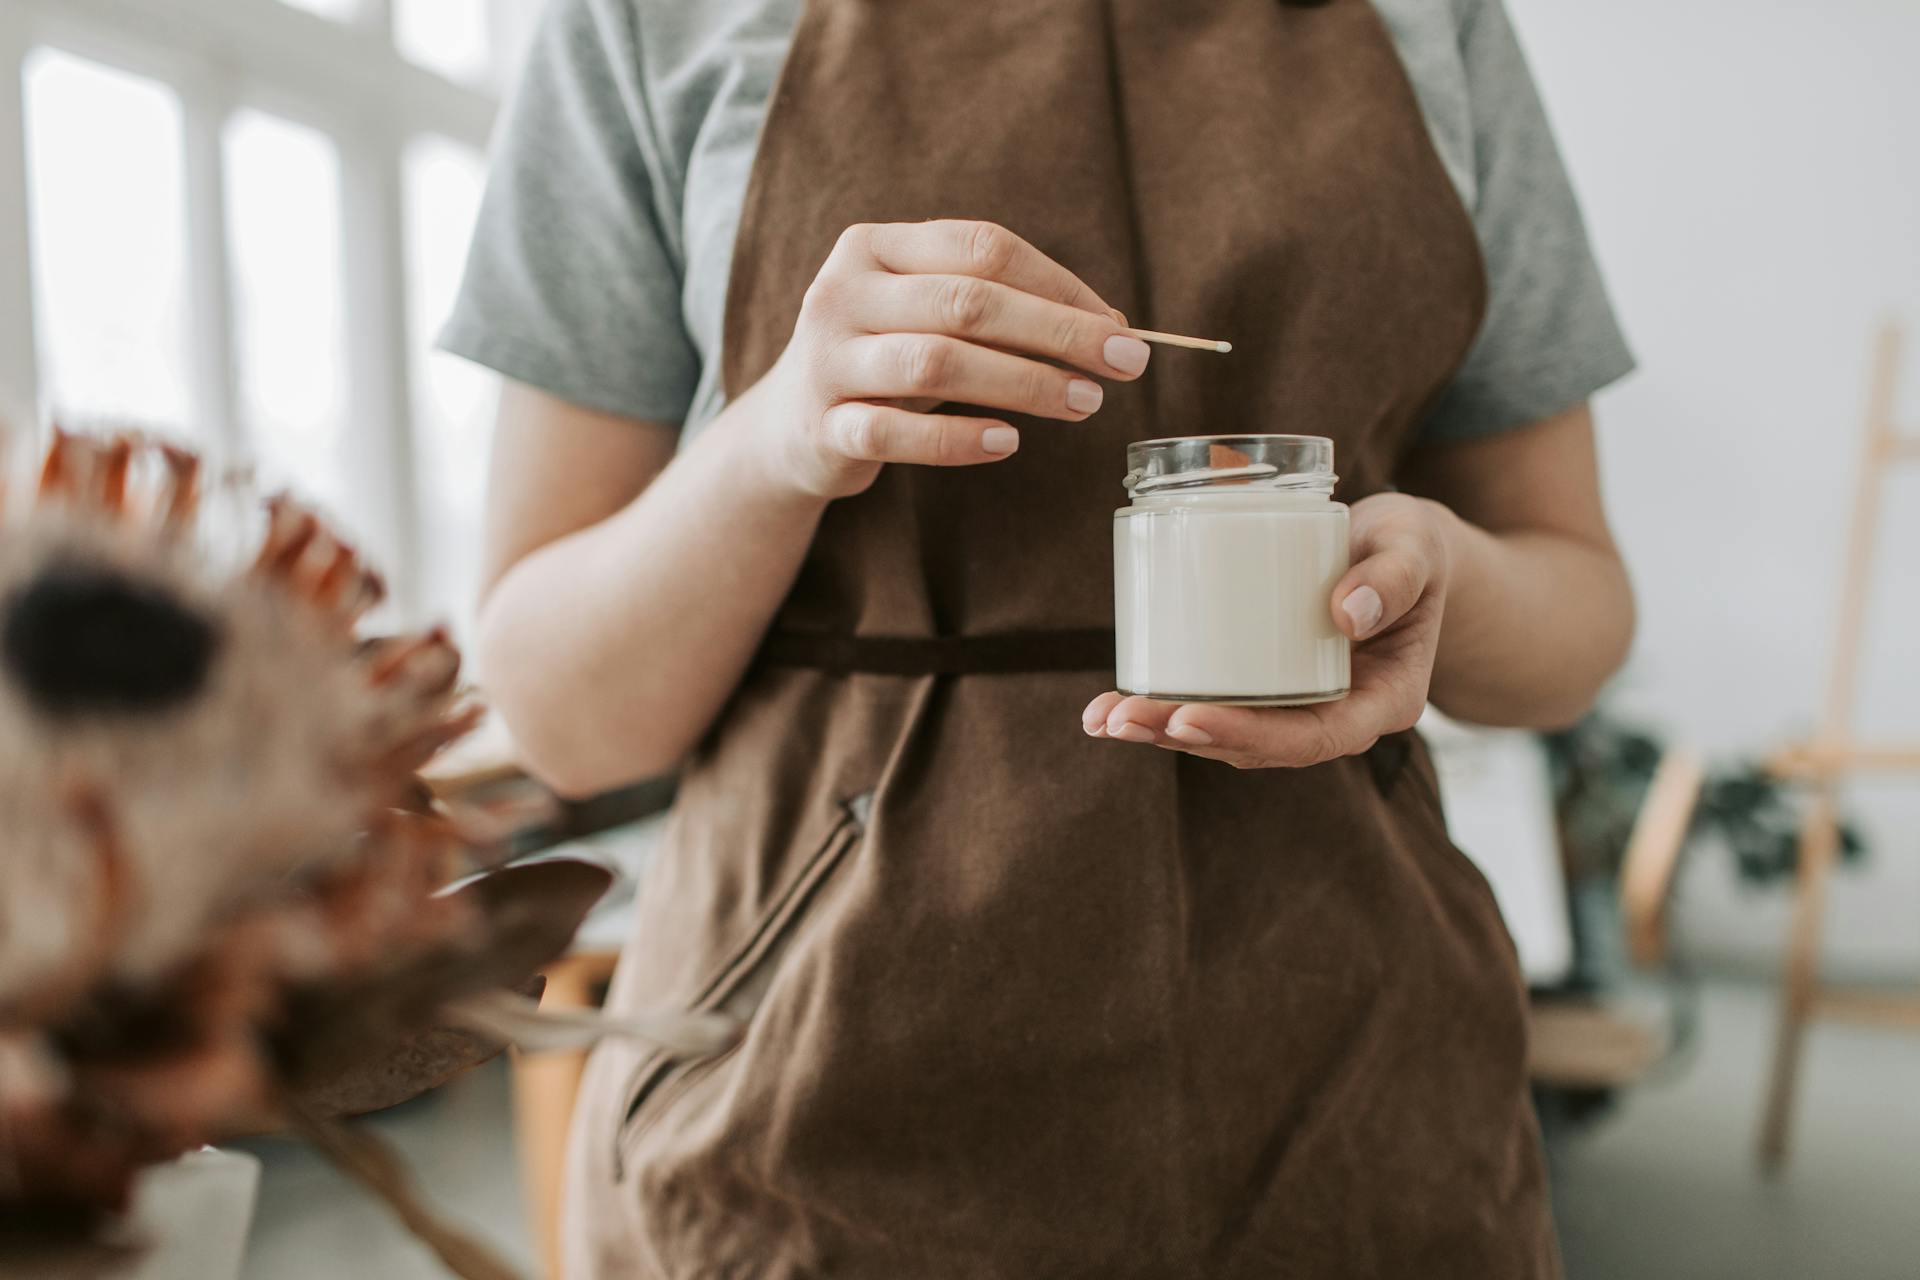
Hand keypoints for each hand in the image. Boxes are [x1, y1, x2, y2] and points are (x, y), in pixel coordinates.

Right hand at [756, 220, 1150, 498]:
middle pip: (968, 302)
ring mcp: (827, 361)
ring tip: (1083, 403)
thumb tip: (1113, 328)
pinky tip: (1008, 442)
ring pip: (936, 363)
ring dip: (1023, 383)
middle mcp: (843, 293)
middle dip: (1058, 332)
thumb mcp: (930, 319)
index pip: (983, 248)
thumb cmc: (886, 361)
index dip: (1059, 284)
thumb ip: (1003, 312)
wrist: (789, 428)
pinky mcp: (822, 427)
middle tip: (1124, 364)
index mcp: (875, 246)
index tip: (1119, 326)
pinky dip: (958, 439)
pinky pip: (895, 433)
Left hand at [1082, 493, 1456, 767]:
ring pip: (1228, 731)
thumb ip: (1395, 575)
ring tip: (1101, 718)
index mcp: (1382, 701)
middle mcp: (1336, 714)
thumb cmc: (1411, 546)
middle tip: (1122, 719)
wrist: (1400, 548)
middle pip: (1257, 745)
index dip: (1248, 736)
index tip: (1187, 718)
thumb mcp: (1415, 547)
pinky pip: (1216, 701)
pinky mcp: (1266, 680)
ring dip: (1162, 729)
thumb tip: (1348, 613)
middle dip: (1184, 735)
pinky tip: (1110, 703)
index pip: (1312, 738)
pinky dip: (1165, 704)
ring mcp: (1298, 702)